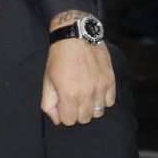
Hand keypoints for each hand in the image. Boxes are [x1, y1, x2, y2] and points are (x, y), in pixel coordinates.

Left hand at [41, 11, 115, 125]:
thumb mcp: (47, 80)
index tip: (63, 104)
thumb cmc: (59, 58)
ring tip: (84, 94)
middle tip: (73, 99)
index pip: (69, 121)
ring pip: (98, 112)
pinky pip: (109, 102)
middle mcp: (86, 94)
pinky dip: (102, 99)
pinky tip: (94, 89)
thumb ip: (49, 103)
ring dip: (90, 107)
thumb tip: (57, 120)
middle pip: (84, 119)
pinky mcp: (110, 81)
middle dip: (77, 112)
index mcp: (68, 95)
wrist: (76, 36)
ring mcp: (100, 88)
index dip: (64, 114)